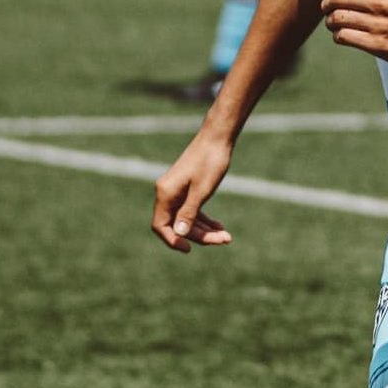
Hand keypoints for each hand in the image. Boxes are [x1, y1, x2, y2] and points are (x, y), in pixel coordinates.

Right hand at [152, 132, 234, 251]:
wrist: (217, 138)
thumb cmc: (210, 161)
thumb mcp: (201, 191)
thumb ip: (189, 213)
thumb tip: (179, 234)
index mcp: (165, 193)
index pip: (161, 226)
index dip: (173, 240)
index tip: (189, 249)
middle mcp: (167, 193)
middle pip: (178, 225)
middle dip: (200, 235)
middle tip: (225, 239)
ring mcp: (177, 191)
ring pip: (187, 219)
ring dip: (205, 230)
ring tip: (226, 236)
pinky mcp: (187, 189)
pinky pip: (192, 210)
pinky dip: (205, 219)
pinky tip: (219, 226)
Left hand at [322, 0, 387, 69]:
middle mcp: (382, 2)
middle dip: (327, 4)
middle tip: (327, 10)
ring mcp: (379, 24)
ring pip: (337, 17)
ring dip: (330, 22)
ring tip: (334, 25)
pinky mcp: (377, 44)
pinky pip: (343, 36)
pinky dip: (338, 36)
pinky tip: (344, 37)